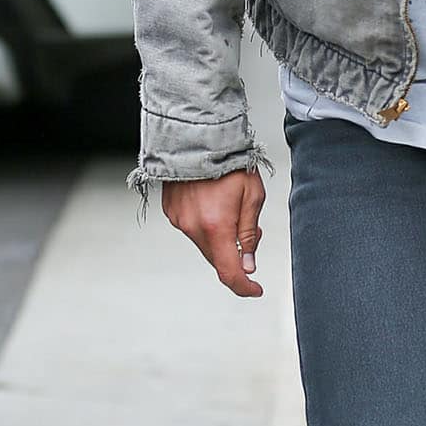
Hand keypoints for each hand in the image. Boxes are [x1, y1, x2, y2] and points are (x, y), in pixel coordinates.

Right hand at [162, 170, 266, 297]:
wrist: (198, 136)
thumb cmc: (228, 161)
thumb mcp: (252, 196)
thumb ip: (250, 234)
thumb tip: (248, 264)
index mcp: (216, 226)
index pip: (229, 272)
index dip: (244, 287)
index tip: (254, 289)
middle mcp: (193, 227)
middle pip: (217, 258)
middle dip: (235, 254)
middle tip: (251, 231)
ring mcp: (179, 219)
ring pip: (204, 244)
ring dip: (220, 238)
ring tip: (230, 208)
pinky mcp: (171, 211)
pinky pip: (192, 228)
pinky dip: (206, 225)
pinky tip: (213, 203)